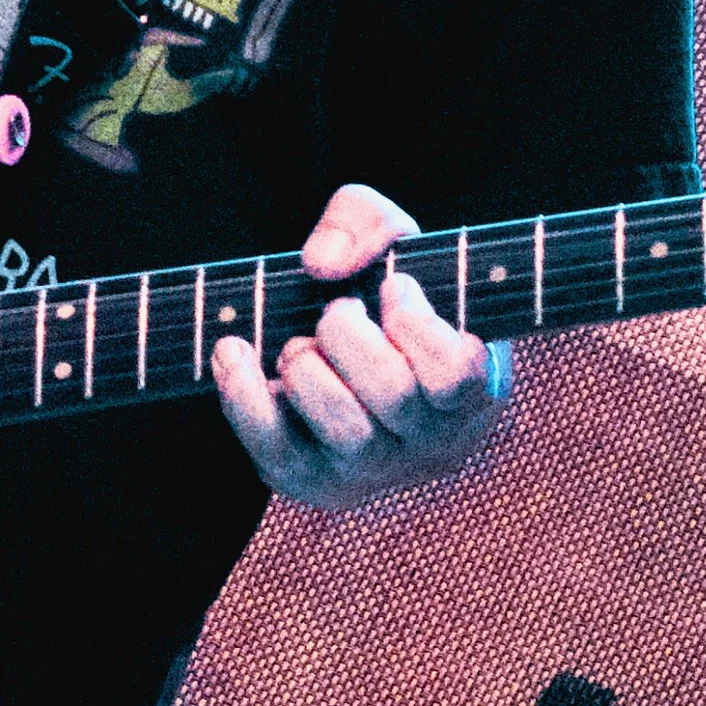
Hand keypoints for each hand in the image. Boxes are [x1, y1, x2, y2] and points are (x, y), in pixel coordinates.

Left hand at [211, 182, 503, 508]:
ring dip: (305, 365)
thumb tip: (322, 265)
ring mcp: (375, 470)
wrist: (343, 355)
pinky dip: (245, 395)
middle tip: (337, 311)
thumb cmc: (382, 298)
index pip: (456, 372)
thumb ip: (367, 223)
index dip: (413, 322)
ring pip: (343, 429)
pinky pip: (277, 452)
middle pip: (392, 394)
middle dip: (345, 333)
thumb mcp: (391, 240)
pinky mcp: (315, 482)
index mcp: (471, 388)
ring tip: (301, 344)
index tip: (390, 287)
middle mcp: (432, 442)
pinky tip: (233, 352)